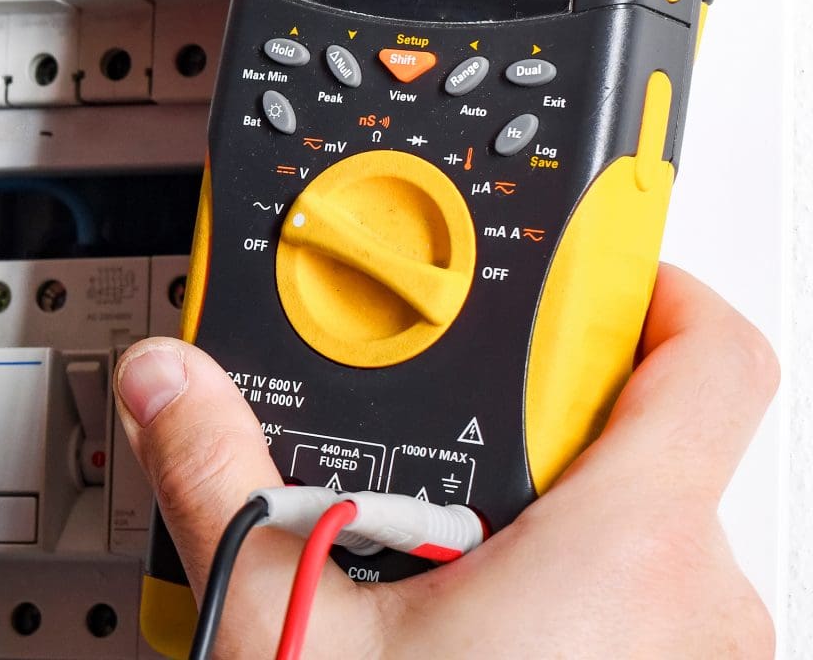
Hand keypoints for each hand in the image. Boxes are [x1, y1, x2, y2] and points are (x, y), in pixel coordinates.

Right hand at [118, 264, 774, 657]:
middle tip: (426, 474)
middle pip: (647, 455)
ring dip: (546, 547)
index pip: (710, 352)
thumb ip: (225, 474)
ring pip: (643, 560)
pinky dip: (569, 622)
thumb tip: (174, 383)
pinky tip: (465, 653)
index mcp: (629, 548)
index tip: (580, 263)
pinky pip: (646, 637)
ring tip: (423, 585)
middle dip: (528, 445)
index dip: (651, 279)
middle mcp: (704, 610)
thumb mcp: (281, 622)